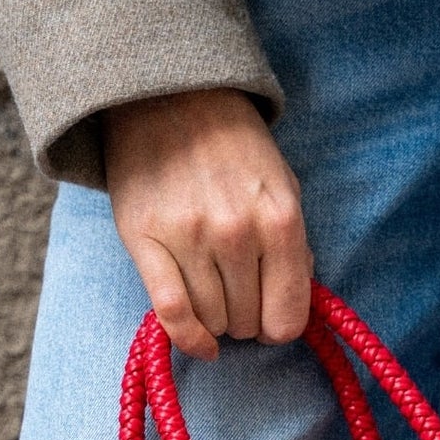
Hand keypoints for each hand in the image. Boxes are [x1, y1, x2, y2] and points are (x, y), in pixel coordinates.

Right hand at [102, 88, 312, 360]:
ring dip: (215, 317)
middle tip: (236, 289)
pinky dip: (189, 338)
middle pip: (247, 323)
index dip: (279, 325)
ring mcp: (188, 236)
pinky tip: (201, 343)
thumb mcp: (283, 186)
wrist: (169, 96)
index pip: (287, 318)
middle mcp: (236, 231)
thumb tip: (294, 304)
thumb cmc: (233, 147)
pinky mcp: (144, 239)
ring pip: (211, 321)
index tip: (269, 316)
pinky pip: (172, 313)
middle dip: (246, 317)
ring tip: (212, 285)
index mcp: (279, 219)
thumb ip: (294, 248)